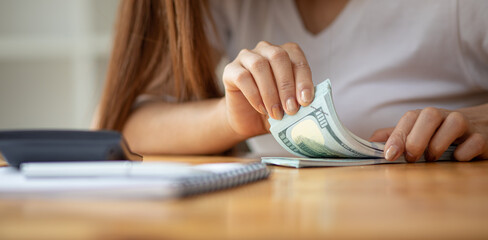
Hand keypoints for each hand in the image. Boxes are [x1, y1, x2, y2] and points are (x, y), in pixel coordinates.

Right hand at [222, 41, 313, 137]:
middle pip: (278, 57)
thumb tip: (311, 105)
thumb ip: (300, 101)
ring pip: (259, 65)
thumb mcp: (291, 106)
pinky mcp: (230, 70)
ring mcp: (246, 57)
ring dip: (270, 92)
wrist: (248, 120)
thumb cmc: (274, 109)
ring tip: (276, 113)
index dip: (303, 79)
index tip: (306, 100)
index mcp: (285, 54)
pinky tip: (261, 109)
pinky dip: (254, 95)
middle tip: (291, 110)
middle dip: (287, 85)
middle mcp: (266, 50)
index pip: (297, 59)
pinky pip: (242, 77)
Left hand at [369, 105, 487, 161]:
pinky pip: (475, 141)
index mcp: (425, 116)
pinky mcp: (483, 137)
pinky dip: (464, 152)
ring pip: (454, 123)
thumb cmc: (439, 134)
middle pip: (429, 115)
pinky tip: (457, 159)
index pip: (408, 119)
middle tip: (410, 158)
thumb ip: (393, 136)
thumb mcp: (416, 133)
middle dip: (416, 139)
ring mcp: (466, 125)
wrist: (480, 128)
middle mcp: (445, 116)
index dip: (396, 137)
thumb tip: (368, 141)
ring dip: (438, 144)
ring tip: (431, 159)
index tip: (388, 156)